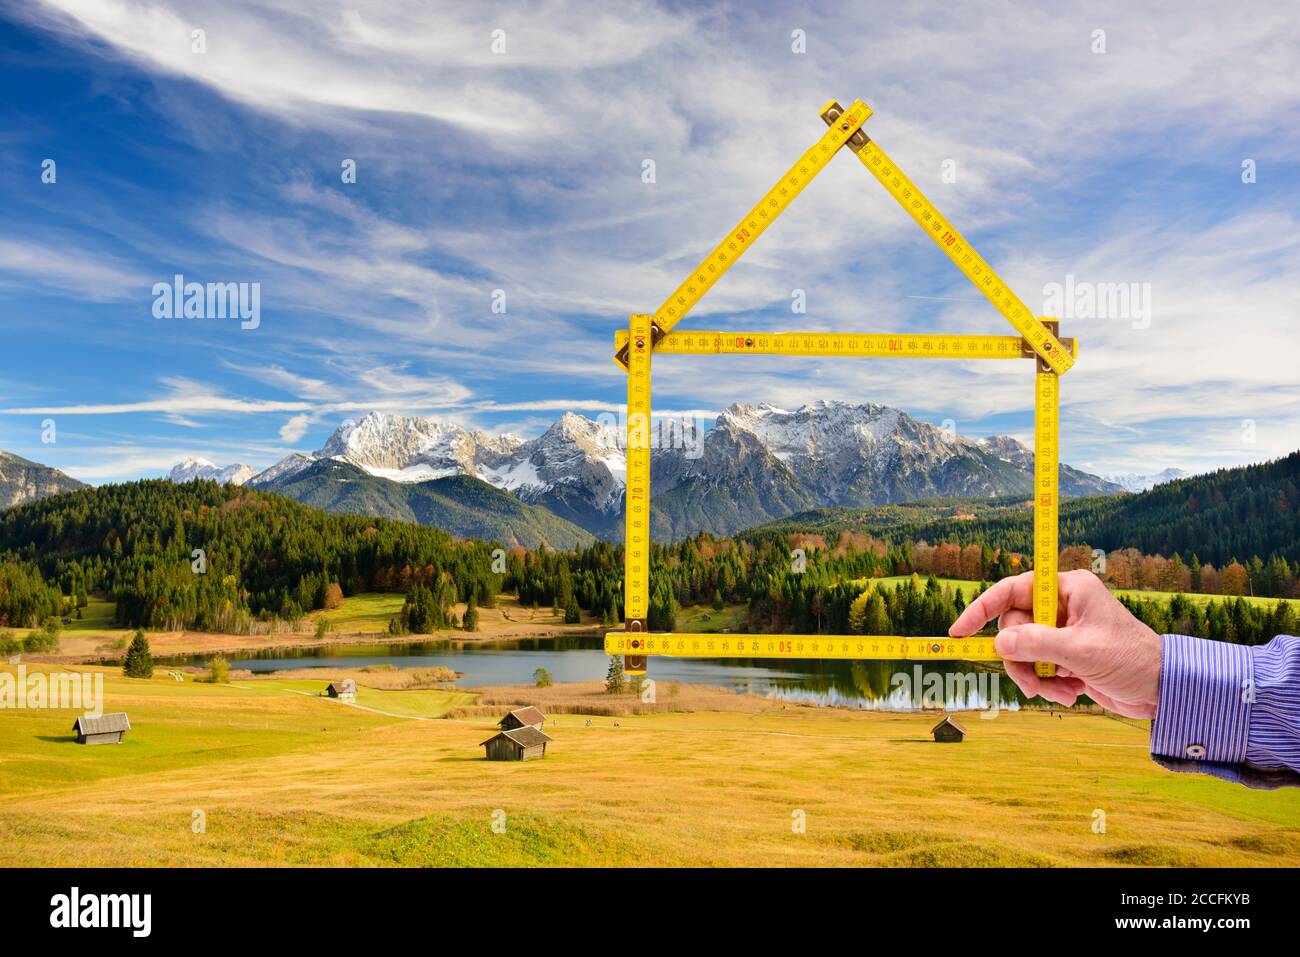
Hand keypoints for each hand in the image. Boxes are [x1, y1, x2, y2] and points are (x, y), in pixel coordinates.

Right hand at [948, 569, 1162, 717]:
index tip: (959, 631)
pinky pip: (1036, 668)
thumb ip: (1037, 644)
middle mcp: (1062, 607)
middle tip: (1032, 682)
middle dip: (1020, 659)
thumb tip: (999, 644)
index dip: (982, 609)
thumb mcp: (1081, 651)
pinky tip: (1070, 694)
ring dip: (1034, 676)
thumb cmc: (1131, 660)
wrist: (1162, 691)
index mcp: (1068, 589)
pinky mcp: (1065, 656)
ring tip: (1057, 692)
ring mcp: (1063, 633)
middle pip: (1013, 628)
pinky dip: (1047, 685)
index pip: (1012, 591)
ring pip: (1022, 652)